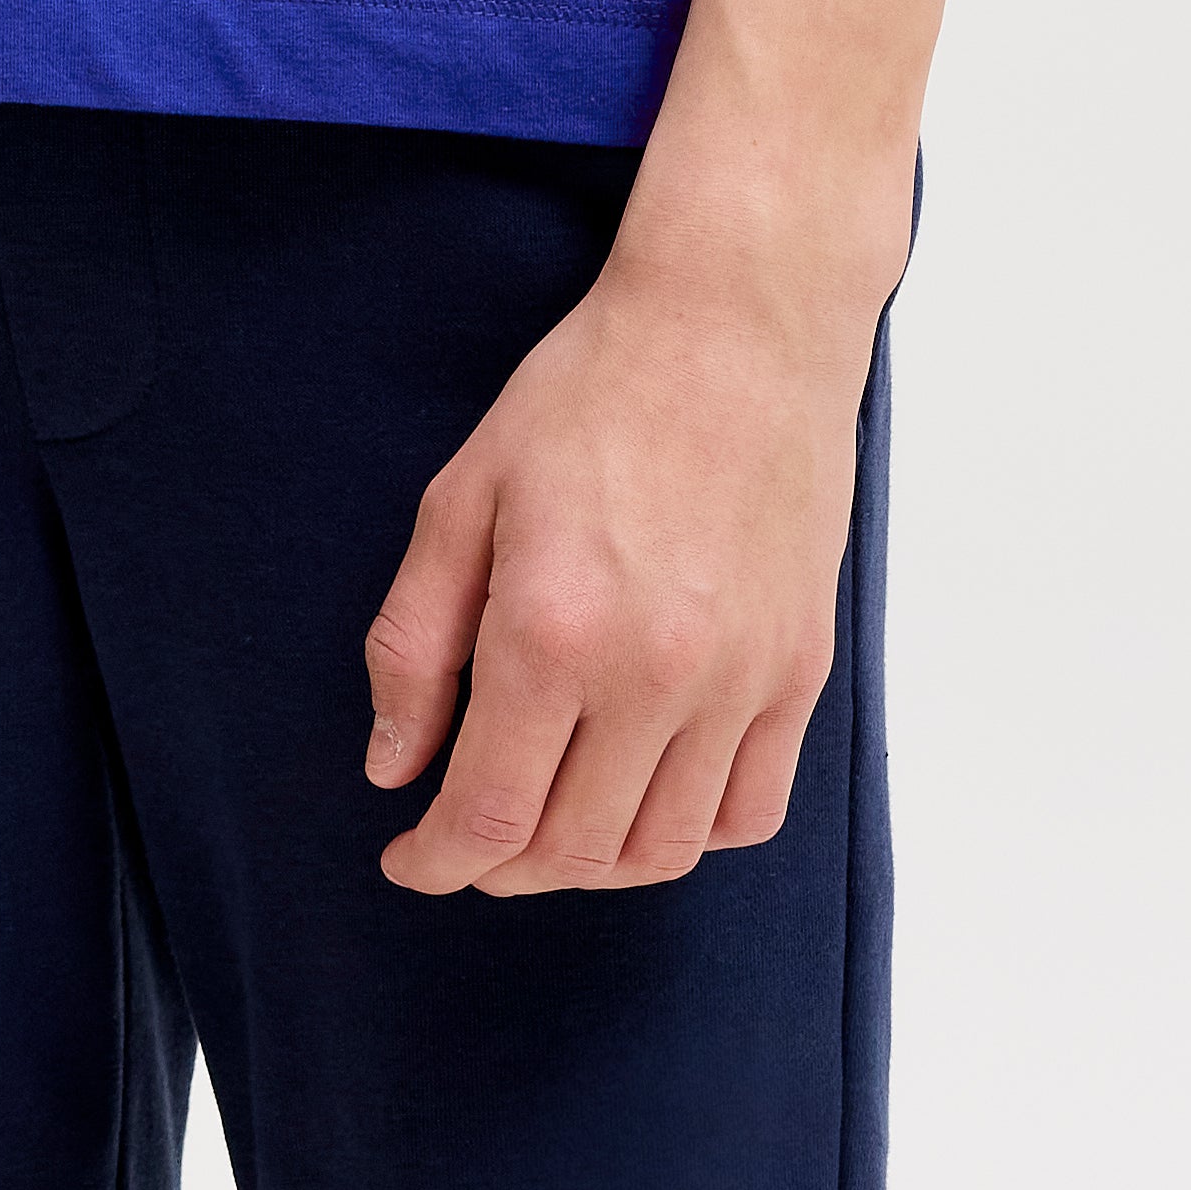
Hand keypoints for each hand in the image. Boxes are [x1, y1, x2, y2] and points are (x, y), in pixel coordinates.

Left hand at [362, 222, 894, 895]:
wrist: (734, 323)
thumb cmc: (588, 391)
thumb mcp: (462, 495)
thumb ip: (415, 642)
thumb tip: (392, 767)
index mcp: (551, 630)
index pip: (488, 815)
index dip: (436, 860)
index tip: (408, 859)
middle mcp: (652, 673)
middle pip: (571, 849)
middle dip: (500, 866)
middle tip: (467, 836)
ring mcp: (738, 679)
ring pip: (661, 850)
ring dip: (590, 866)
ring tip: (548, 829)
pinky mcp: (798, 668)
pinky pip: (748, 810)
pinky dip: (688, 835)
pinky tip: (643, 797)